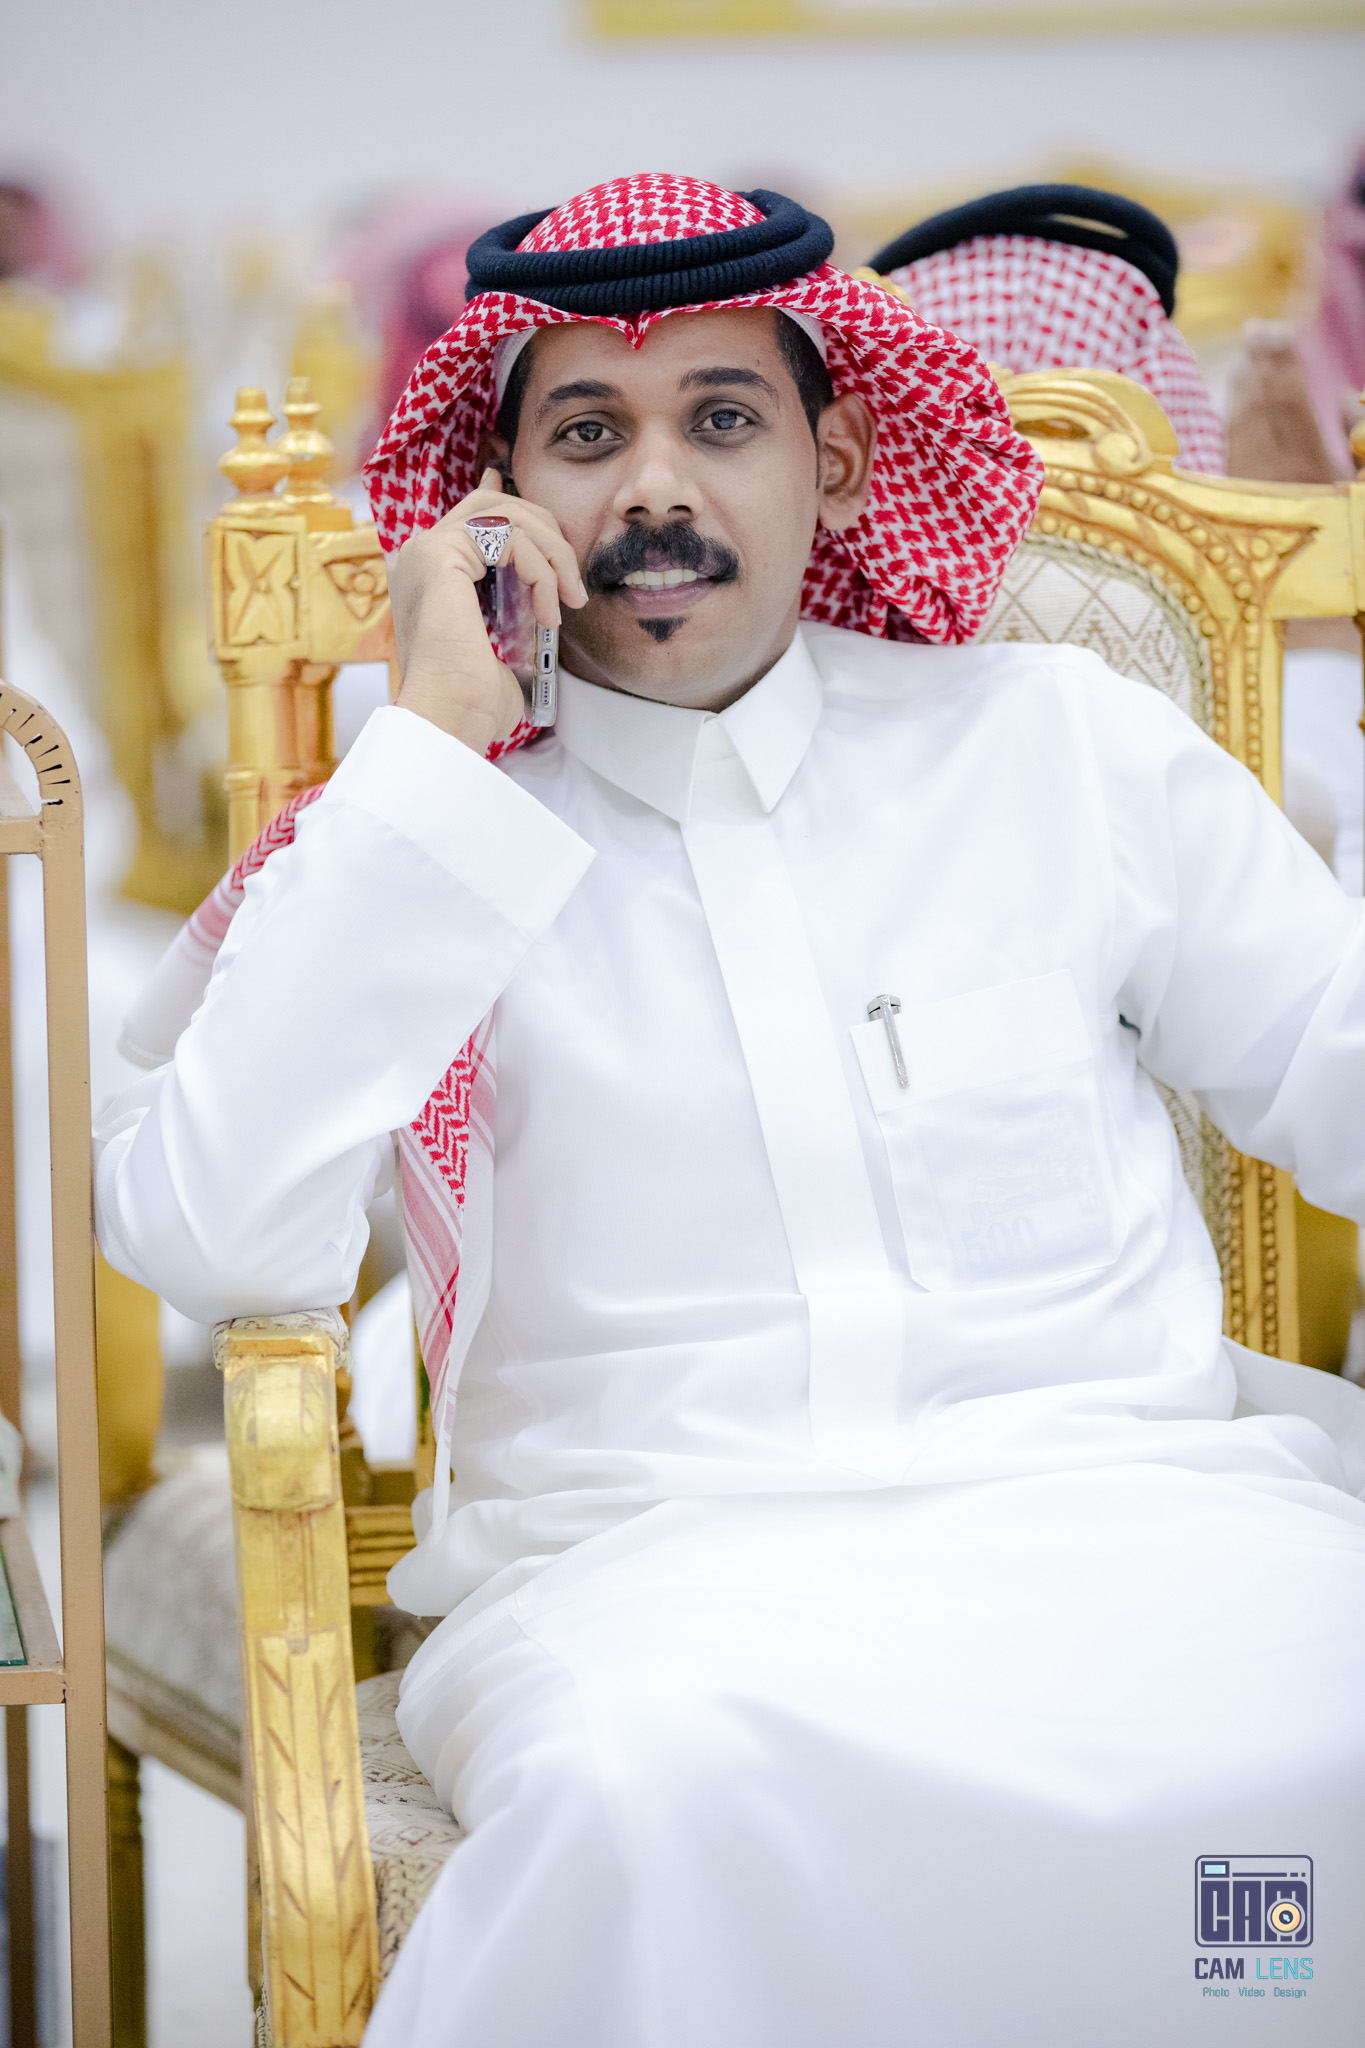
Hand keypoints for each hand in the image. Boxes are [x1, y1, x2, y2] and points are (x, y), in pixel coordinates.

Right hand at [386, 471, 586, 753]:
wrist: (451, 719)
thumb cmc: (474, 699)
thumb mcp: (504, 644)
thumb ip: (517, 610)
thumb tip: (545, 601)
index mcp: (431, 573)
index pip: (475, 514)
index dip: (516, 508)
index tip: (553, 528)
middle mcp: (421, 554)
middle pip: (494, 503)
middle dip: (546, 533)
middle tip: (572, 585)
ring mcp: (426, 549)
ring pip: (506, 515)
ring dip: (552, 554)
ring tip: (569, 600)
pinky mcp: (439, 553)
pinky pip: (509, 538)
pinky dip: (541, 572)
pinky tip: (547, 614)